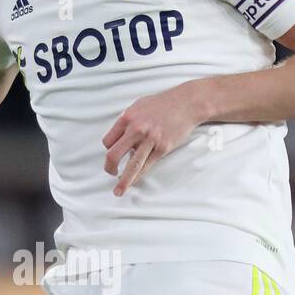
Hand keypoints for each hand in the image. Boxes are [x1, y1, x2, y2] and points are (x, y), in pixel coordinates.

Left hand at [102, 81, 202, 195]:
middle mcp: (136, 129)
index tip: (113, 153)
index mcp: (127, 118)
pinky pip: (147, 166)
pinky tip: (135, 181)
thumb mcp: (138, 106)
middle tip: (110, 173)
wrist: (186, 103)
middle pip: (114, 155)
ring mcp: (150, 140)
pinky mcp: (163, 148)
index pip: (108, 141)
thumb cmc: (162, 104)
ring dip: (123, 180)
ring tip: (118, 191)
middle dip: (109, 167)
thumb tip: (119, 136)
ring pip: (131, 165)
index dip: (108, 149)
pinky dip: (139, 175)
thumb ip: (127, 121)